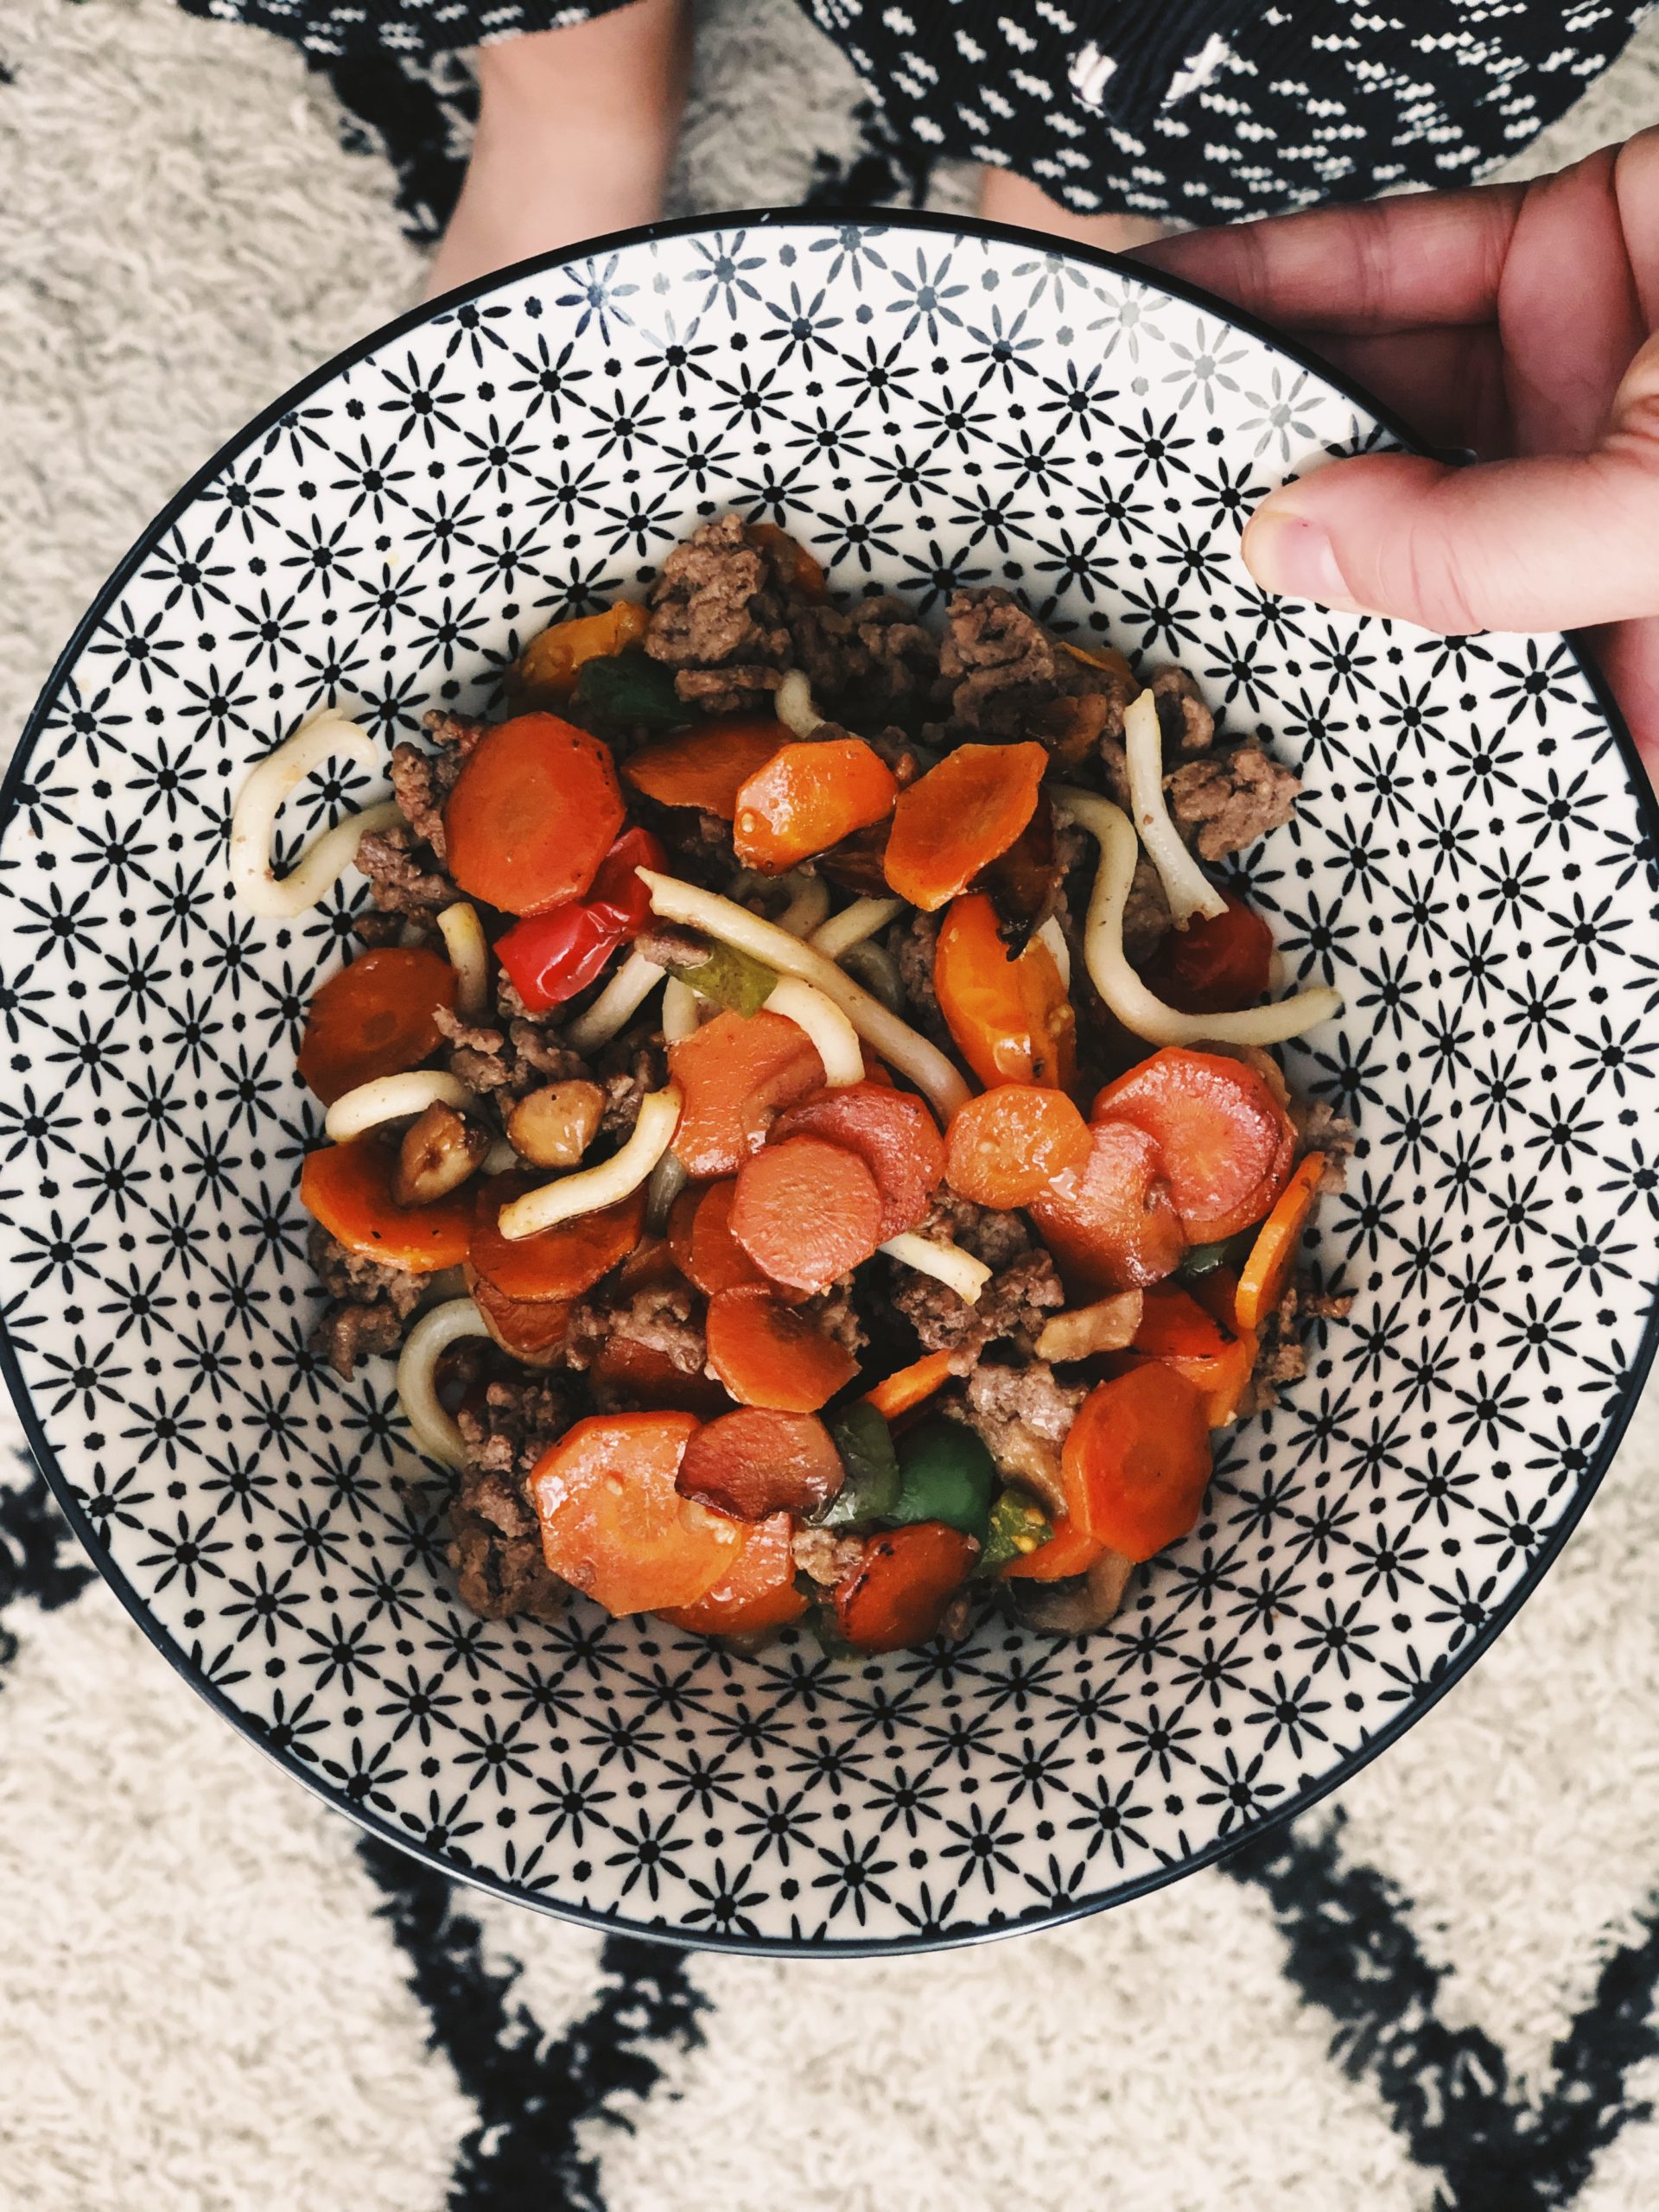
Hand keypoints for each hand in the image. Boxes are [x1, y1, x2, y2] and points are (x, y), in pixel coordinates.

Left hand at [1134, 133, 1658, 776]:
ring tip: (1096, 402)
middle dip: (1251, 533)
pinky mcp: (1565, 254)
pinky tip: (1165, 285)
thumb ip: (1484, 562)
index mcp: (1640, 648)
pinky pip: (1395, 267)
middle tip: (1092, 544)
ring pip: (1366, 399)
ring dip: (1237, 391)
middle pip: (1384, 543)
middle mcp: (1592, 530)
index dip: (1345, 719)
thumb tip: (1286, 549)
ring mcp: (1571, 393)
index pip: (1470, 706)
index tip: (1198, 725)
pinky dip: (1279, 268)